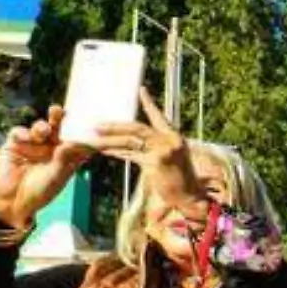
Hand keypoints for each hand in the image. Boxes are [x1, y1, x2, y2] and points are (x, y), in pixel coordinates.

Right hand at [0, 105, 94, 229]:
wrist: (12, 201)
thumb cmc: (39, 192)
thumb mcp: (55, 176)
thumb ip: (64, 159)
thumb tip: (74, 142)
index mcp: (65, 156)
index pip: (75, 141)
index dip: (80, 132)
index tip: (86, 124)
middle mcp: (51, 148)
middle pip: (57, 130)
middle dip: (58, 119)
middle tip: (60, 111)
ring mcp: (33, 145)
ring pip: (39, 129)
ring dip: (41, 127)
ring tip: (43, 129)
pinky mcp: (15, 144)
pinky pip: (19, 133)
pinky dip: (22, 133)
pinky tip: (25, 138)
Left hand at [93, 88, 201, 214]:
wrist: (190, 197)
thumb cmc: (179, 181)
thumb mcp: (170, 160)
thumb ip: (153, 149)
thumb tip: (130, 143)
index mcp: (174, 137)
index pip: (159, 116)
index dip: (150, 103)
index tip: (141, 90)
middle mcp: (170, 140)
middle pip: (138, 128)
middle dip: (116, 125)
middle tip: (98, 123)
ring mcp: (163, 150)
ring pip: (131, 140)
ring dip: (111, 137)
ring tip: (96, 134)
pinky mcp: (156, 161)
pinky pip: (131, 155)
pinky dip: (117, 153)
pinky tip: (106, 151)